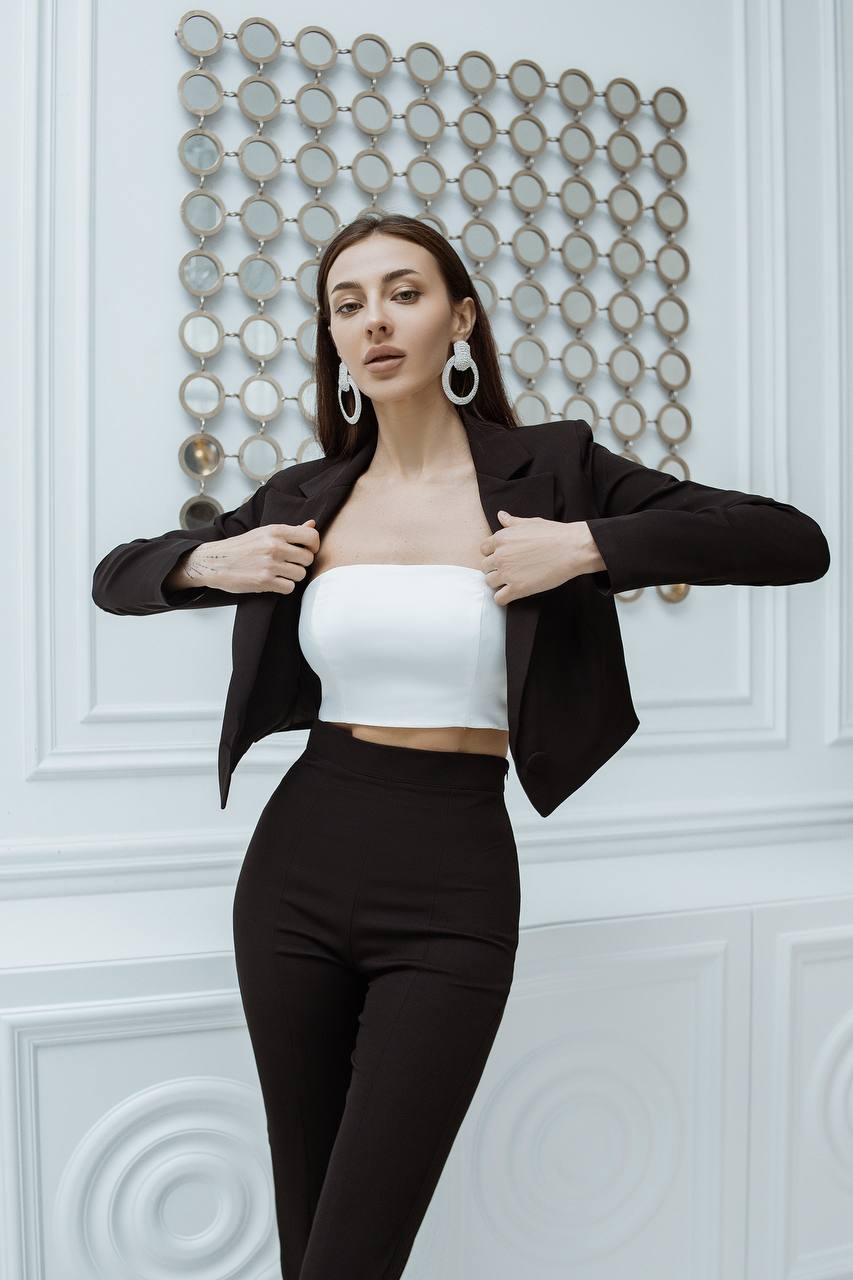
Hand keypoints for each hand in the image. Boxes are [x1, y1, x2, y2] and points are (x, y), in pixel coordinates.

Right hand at [179, 518, 319, 596]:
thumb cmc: (241, 547)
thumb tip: (312, 524)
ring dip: (292, 576)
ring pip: (300, 574)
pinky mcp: (264, 581)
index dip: (313, 546)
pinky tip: (273, 581)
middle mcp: (274, 546)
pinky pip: (289, 587)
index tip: (307, 550)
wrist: (214, 562)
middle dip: (300, 563)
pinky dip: (283, 587)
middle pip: (308, 558)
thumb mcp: (264, 533)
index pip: (311, 537)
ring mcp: (270, 564)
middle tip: (288, 564)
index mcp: (276, 531)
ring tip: (279, 573)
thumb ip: (290, 530)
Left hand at [480, 511, 604, 604]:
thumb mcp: (530, 523)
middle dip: (496, 569)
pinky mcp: (517, 588)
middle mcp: (500, 555)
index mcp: (501, 538)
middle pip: (485, 567)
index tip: (505, 558)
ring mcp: (507, 573)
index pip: (484, 550)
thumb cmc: (555, 534)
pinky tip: (514, 593)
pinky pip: (499, 599)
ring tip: (513, 581)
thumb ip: (512, 522)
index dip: (493, 554)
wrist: (573, 549)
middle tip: (511, 570)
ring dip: (499, 583)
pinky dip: (504, 598)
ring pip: (490, 583)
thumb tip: (501, 515)